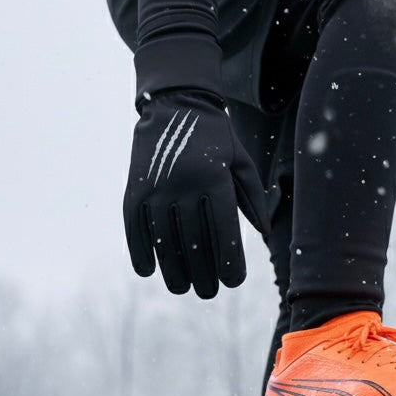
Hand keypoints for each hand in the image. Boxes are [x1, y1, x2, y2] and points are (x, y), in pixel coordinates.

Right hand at [123, 91, 268, 297]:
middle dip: (202, 272)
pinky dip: (139, 250)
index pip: (222, 230)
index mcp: (214, 178)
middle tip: (208, 292)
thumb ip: (252, 198)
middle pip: (192, 241)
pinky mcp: (134, 187)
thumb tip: (261, 233)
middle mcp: (183, 184)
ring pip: (162, 239)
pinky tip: (148, 270)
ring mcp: (155, 186)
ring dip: (172, 269)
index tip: (233, 281)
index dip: (228, 260)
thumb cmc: (216, 138)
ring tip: (182, 288)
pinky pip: (133, 226)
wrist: (176, 103)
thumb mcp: (240, 162)